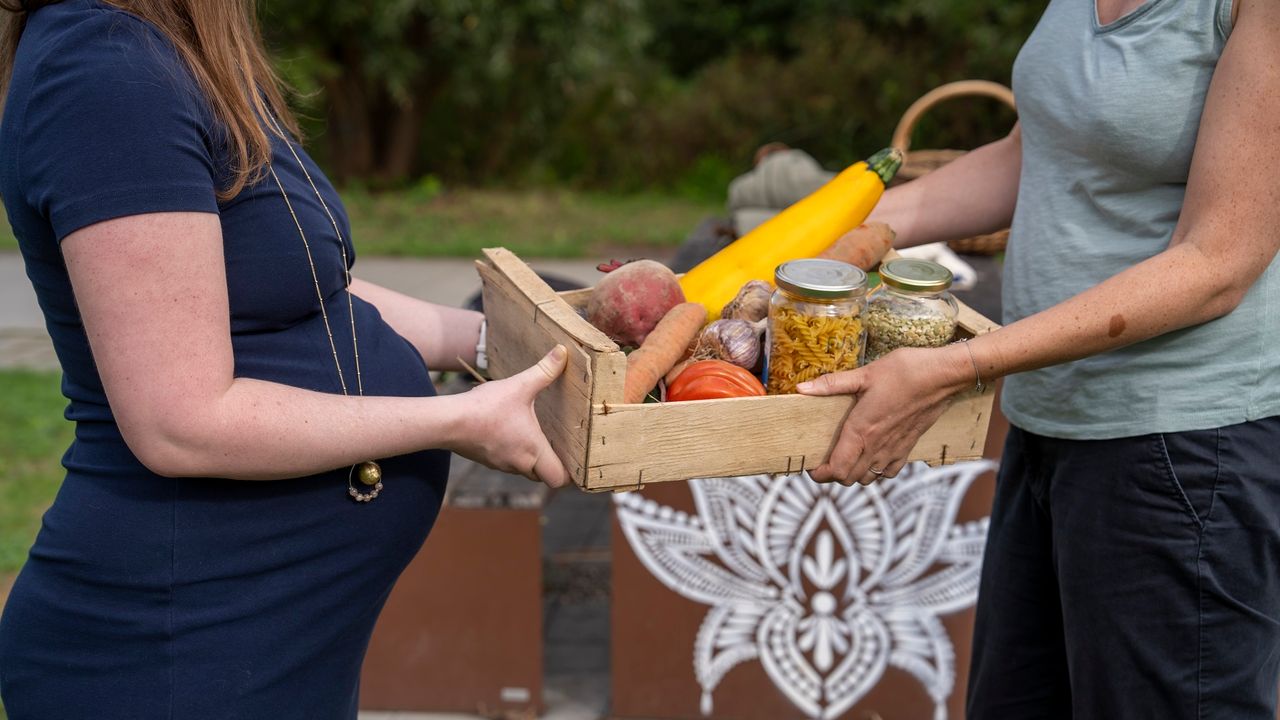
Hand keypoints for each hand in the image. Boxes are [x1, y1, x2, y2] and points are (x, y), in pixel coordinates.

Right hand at [452, 345, 571, 487]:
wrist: (447, 422)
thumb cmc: (485, 408)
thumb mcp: (519, 386)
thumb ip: (544, 371)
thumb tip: (563, 352)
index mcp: (533, 450)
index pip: (559, 479)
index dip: (571, 473)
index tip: (576, 458)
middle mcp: (519, 463)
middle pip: (544, 475)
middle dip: (553, 463)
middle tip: (560, 444)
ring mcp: (502, 464)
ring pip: (526, 469)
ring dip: (532, 456)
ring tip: (537, 434)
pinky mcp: (488, 459)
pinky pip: (509, 462)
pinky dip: (514, 452)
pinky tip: (511, 431)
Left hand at [798, 345, 971, 484]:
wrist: (942, 376)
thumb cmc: (904, 371)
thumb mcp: (864, 374)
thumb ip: (831, 384)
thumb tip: (802, 388)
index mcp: (861, 430)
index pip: (836, 469)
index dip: (820, 474)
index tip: (812, 466)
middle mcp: (877, 446)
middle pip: (848, 478)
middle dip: (832, 474)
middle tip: (824, 460)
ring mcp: (894, 449)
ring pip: (867, 478)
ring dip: (853, 474)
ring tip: (845, 459)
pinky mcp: (909, 447)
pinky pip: (890, 473)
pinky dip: (877, 472)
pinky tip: (872, 458)